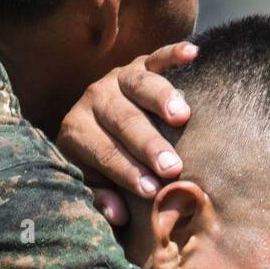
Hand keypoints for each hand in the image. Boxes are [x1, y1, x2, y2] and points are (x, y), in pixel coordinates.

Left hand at [55, 42, 197, 225]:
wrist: (99, 123)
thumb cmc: (103, 165)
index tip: (151, 191)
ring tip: (182, 117)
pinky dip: (173, 53)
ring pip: (138, 84)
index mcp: (76, 131)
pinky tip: (193, 53)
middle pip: (122, 120)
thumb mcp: (95, 183)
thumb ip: (103, 197)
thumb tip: (119, 215)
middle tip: (172, 167)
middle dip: (147, 145)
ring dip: (161, 99)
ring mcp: (117, 79)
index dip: (127, 172)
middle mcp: (94, 100)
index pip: (103, 152)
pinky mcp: (138, 64)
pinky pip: (156, 56)